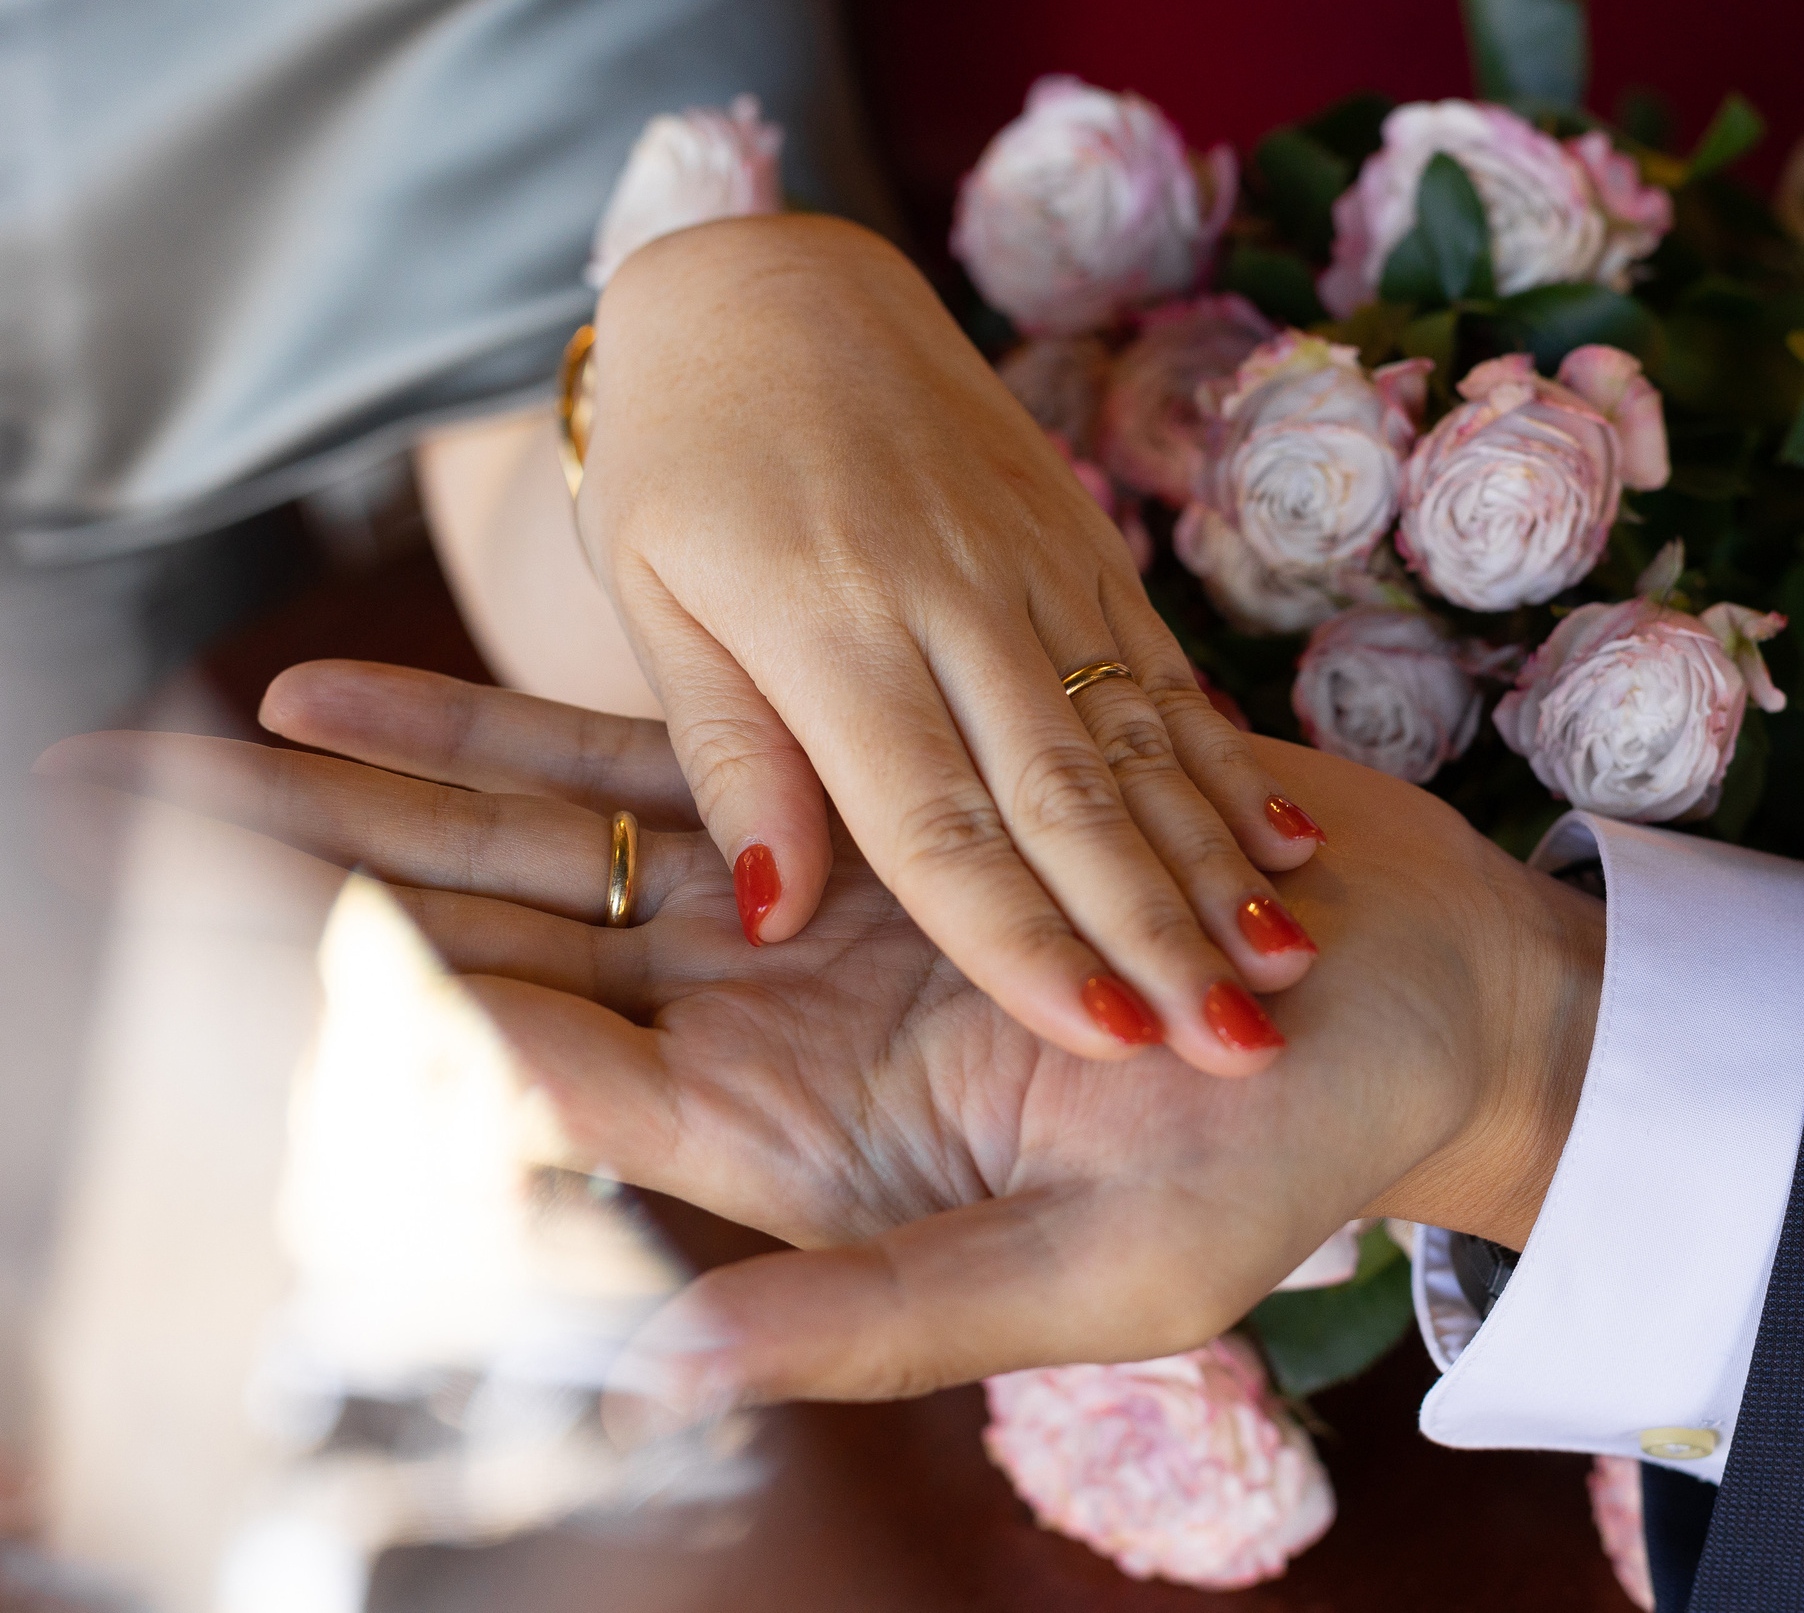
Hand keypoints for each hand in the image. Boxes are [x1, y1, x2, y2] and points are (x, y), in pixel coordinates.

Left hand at [44, 662, 1601, 1411]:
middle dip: (351, 891)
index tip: (240, 951)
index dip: (396, 1013)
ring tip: (248, 727)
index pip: (552, 1075)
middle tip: (157, 823)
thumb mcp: (1103, 1278)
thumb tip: (665, 1377)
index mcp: (803, 1145)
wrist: (1395, 1000)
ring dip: (419, 779)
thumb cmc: (1275, 1166)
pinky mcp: (877, 797)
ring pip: (582, 829)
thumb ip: (889, 1322)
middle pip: (525, 948)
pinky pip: (692, 737)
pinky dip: (563, 700)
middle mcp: (781, 1026)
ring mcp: (821, 903)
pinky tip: (424, 677)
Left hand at [574, 214, 1320, 1072]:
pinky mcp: (1086, 545)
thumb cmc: (687, 453)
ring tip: (1287, 971)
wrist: (779, 276)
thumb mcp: (652, 592)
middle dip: (1158, 934)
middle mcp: (955, 599)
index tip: (1100, 1039)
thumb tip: (772, 918)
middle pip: (1071, 798)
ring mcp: (1038, 567)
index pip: (938, 821)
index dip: (1022, 938)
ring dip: (1217, 866)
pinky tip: (1287, 850)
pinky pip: (1167, 676)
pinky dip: (1230, 770)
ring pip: (1143, 743)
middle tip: (1237, 1051)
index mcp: (830, 625)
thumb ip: (727, 752)